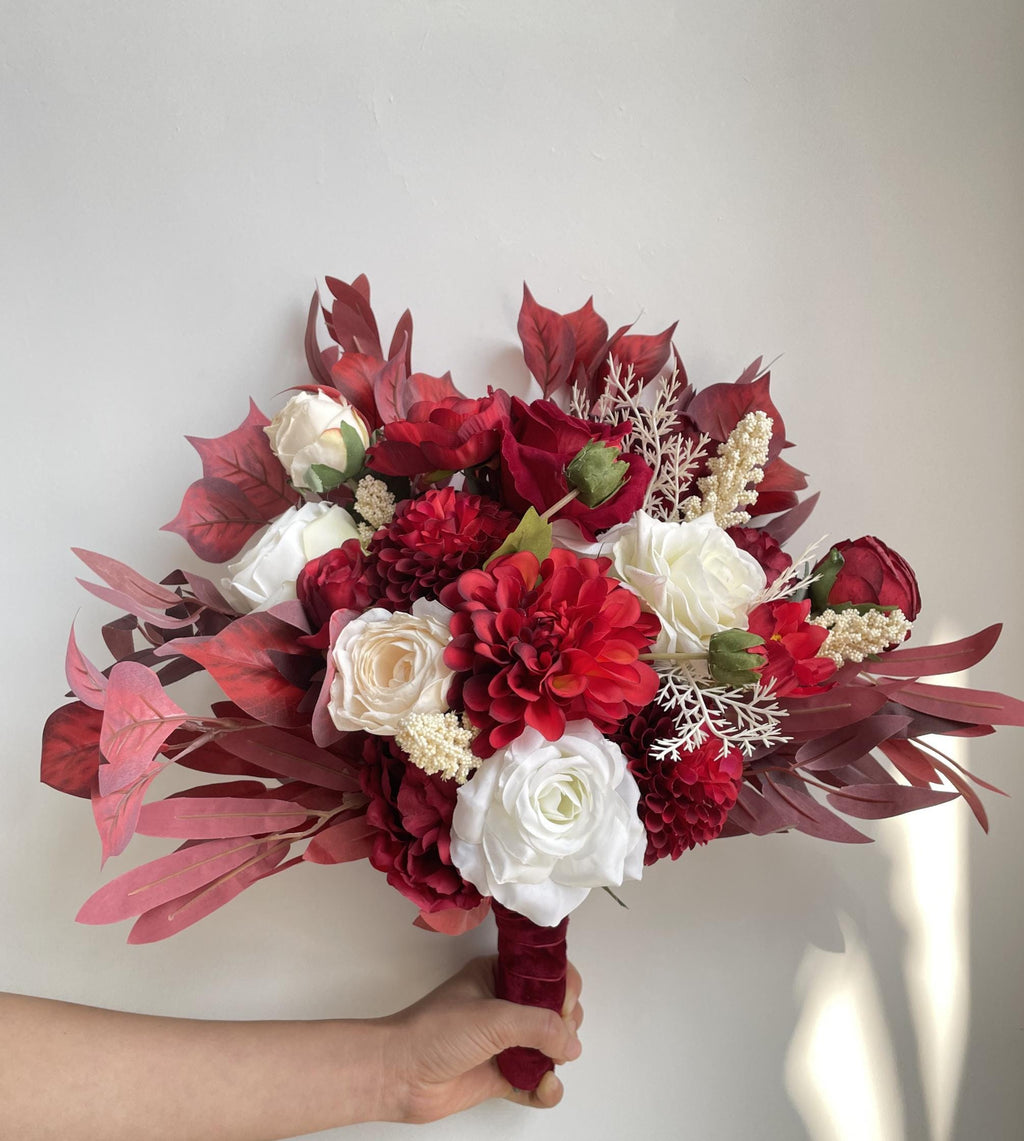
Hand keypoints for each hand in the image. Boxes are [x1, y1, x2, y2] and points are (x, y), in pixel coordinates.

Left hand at [376, 955, 583, 1122]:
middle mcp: (504, 1006)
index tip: (566, 1007)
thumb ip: (537, 1025)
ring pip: (548, 1047)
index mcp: (498, 975)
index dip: (563, 988)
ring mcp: (502, 1042)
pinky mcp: (500, 1075)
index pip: (546, 974)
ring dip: (558, 1058)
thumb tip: (570, 1042)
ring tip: (550, 1067)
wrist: (398, 1076)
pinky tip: (544, 1088)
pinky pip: (535, 1082)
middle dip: (566, 1026)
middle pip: (554, 1012)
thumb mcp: (491, 1017)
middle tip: (560, 1039)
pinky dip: (545, 1088)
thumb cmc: (432, 1032)